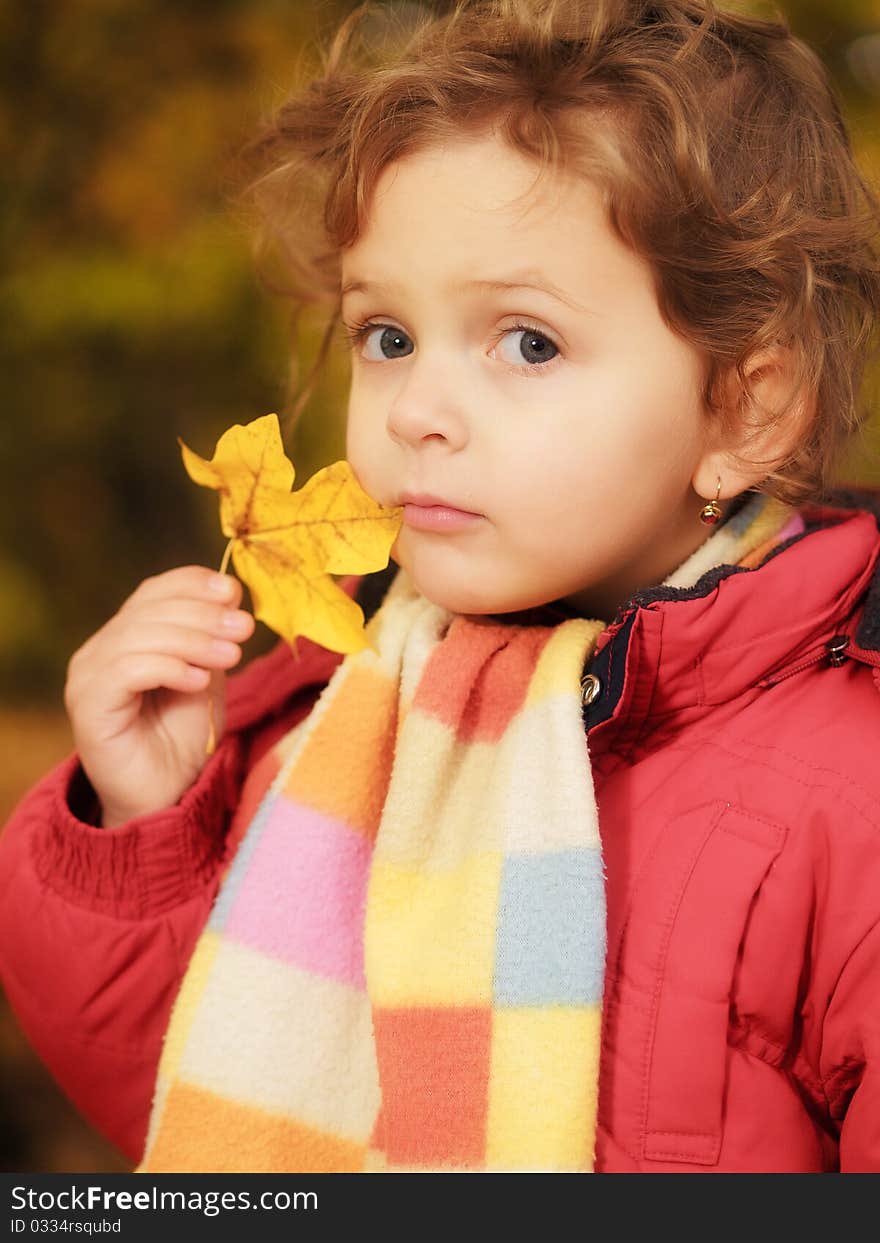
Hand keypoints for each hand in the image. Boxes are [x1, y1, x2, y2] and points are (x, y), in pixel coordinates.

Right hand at [63, 566, 254, 827]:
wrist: (163, 796)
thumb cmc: (182, 739)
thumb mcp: (207, 676)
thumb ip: (213, 638)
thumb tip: (232, 592)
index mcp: (125, 636)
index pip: (154, 591)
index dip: (193, 584)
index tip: (234, 592)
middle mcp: (99, 651)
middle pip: (149, 610)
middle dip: (203, 614)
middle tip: (243, 628)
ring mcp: (88, 677)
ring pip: (139, 636)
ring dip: (194, 641)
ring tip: (231, 656)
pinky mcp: (88, 705)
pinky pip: (127, 670)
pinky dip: (169, 668)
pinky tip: (199, 681)